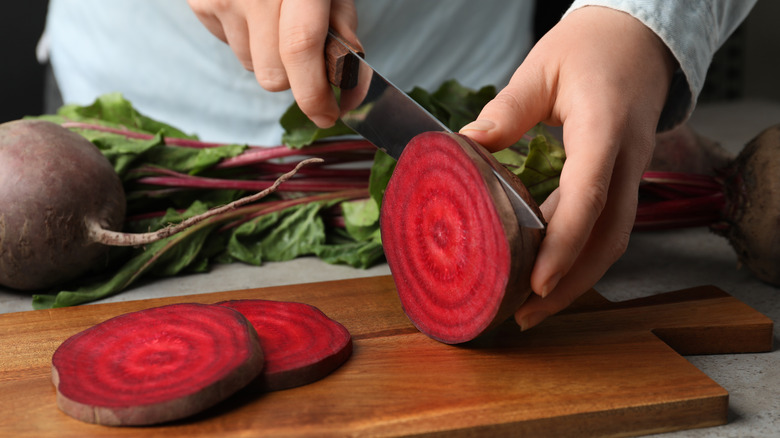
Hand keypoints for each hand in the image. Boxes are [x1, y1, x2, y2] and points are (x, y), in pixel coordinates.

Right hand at [187, 0, 360, 127]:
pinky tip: (254, 8)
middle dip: (295, 77)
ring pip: (250, 64)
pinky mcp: (199, 1)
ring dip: (269, 55)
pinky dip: (246, 36)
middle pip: (272, 74)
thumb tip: (349, 83)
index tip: (327, 114)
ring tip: (276, 17)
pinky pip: (228, 44)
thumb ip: (343, 26)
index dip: (314, 93)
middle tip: (308, 56)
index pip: (300, 49)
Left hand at [460, 6, 675, 329]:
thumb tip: (465, 147)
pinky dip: (578, 252)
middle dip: (571, 283)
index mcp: (605, 128)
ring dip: (577, 277)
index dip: (564, 244)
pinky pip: (606, 225)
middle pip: (608, 236)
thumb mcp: (541, 68)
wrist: (640, 38)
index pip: (588, 196)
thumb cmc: (592, 46)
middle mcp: (626, 158)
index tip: (537, 282)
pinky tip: (547, 267)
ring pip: (611, 238)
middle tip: (526, 315)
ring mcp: (631, 171)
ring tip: (533, 305)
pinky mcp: (623, 178)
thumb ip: (505, 110)